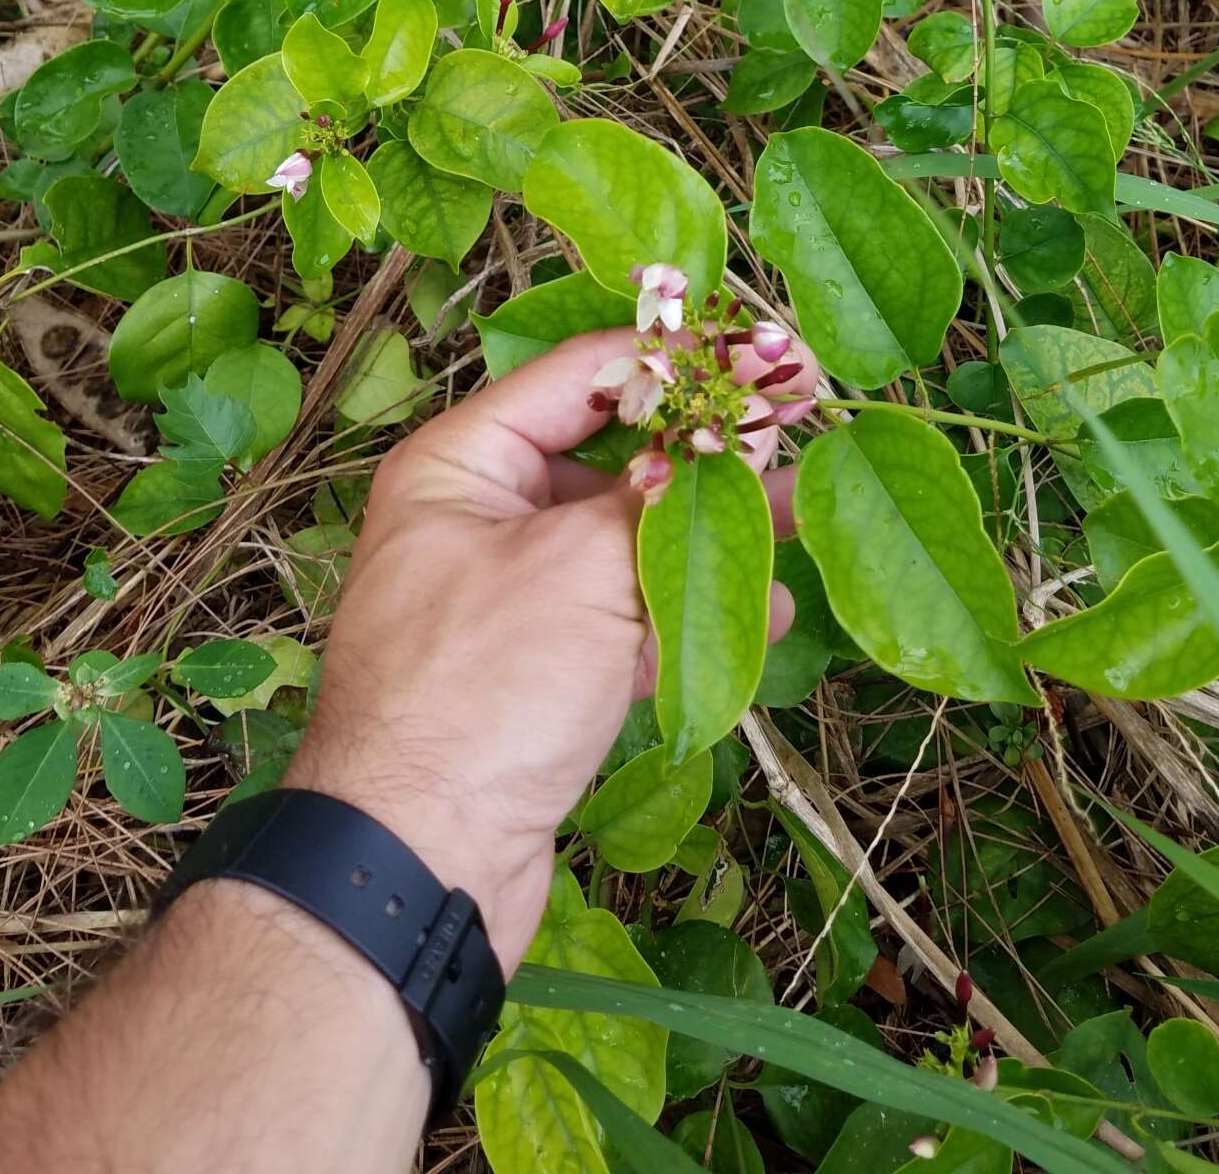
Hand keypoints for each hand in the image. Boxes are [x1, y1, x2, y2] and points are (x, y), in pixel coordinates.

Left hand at [283, 325, 809, 972]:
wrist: (421, 865)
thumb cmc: (481, 691)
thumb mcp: (580, 567)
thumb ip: (664, 496)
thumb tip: (731, 437)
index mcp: (462, 464)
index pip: (584, 376)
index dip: (679, 361)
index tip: (764, 352)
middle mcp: (479, 517)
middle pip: (610, 456)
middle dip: (703, 446)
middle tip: (796, 419)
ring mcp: (509, 598)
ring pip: (625, 540)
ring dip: (708, 530)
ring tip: (798, 512)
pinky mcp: (538, 672)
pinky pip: (623, 616)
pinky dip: (685, 610)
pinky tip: (762, 609)